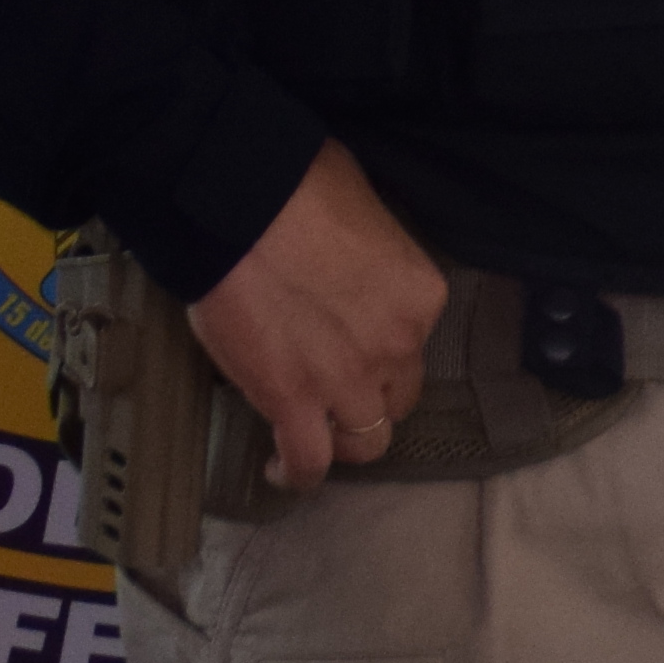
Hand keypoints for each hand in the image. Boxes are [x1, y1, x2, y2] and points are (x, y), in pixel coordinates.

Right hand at [185, 142, 447, 497]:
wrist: (242, 207)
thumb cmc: (300, 189)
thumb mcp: (370, 212)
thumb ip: (374, 253)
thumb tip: (350, 256)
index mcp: (421, 296)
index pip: (413, 342)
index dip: (382, 345)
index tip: (352, 341)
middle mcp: (398, 345)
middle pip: (397, 395)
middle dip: (371, 397)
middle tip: (335, 391)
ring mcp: (348, 379)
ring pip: (365, 439)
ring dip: (342, 442)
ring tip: (315, 440)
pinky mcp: (293, 401)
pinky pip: (309, 459)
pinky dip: (299, 473)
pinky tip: (281, 471)